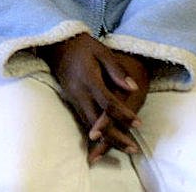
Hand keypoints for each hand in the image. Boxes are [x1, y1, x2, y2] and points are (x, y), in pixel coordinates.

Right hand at [34, 34, 148, 161]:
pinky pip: (84, 120)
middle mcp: (79, 92)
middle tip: (133, 149)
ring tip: (124, 148)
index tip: (138, 124)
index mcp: (89, 79)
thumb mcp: (102, 51)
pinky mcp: (70, 100)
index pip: (108, 103)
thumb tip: (133, 88)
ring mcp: (73, 98)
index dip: (124, 115)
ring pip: (89, 124)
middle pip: (97, 121)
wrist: (56, 44)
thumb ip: (117, 70)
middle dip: (115, 137)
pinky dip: (95, 133)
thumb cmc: (83, 46)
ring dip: (106, 139)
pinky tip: (106, 141)